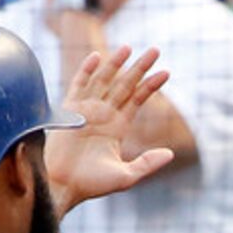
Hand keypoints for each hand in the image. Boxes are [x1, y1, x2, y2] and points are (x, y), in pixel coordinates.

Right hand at [45, 44, 174, 216]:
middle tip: (155, 50)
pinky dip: (87, 71)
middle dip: (140, 67)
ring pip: (104, 80)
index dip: (151, 85)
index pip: (138, 99)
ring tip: (130, 47)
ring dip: (116, 63)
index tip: (167, 72)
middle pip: (125, 84)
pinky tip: (98, 58)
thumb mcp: (126, 176)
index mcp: (118, 127)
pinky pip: (79, 85)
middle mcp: (104, 114)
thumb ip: (148, 164)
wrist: (62, 185)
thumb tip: (170, 154)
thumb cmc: (91, 184)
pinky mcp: (69, 109)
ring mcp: (86, 109)